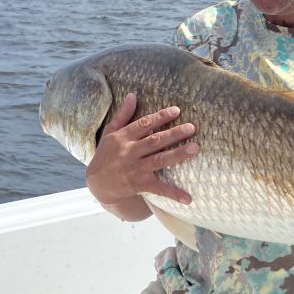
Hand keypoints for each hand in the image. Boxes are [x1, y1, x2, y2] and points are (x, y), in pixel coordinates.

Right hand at [85, 93, 199, 209]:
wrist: (98, 184)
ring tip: (195, 148)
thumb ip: (123, 115)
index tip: (177, 111)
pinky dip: (173, 193)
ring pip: (159, 160)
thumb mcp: (110, 132)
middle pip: (154, 141)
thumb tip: (132, 95)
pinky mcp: (140, 185)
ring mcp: (135, 169)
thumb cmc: (106, 154)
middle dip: (174, 134)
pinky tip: (188, 198)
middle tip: (192, 128)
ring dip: (178, 155)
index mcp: (123, 137)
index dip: (160, 117)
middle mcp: (129, 152)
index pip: (144, 124)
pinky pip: (159, 189)